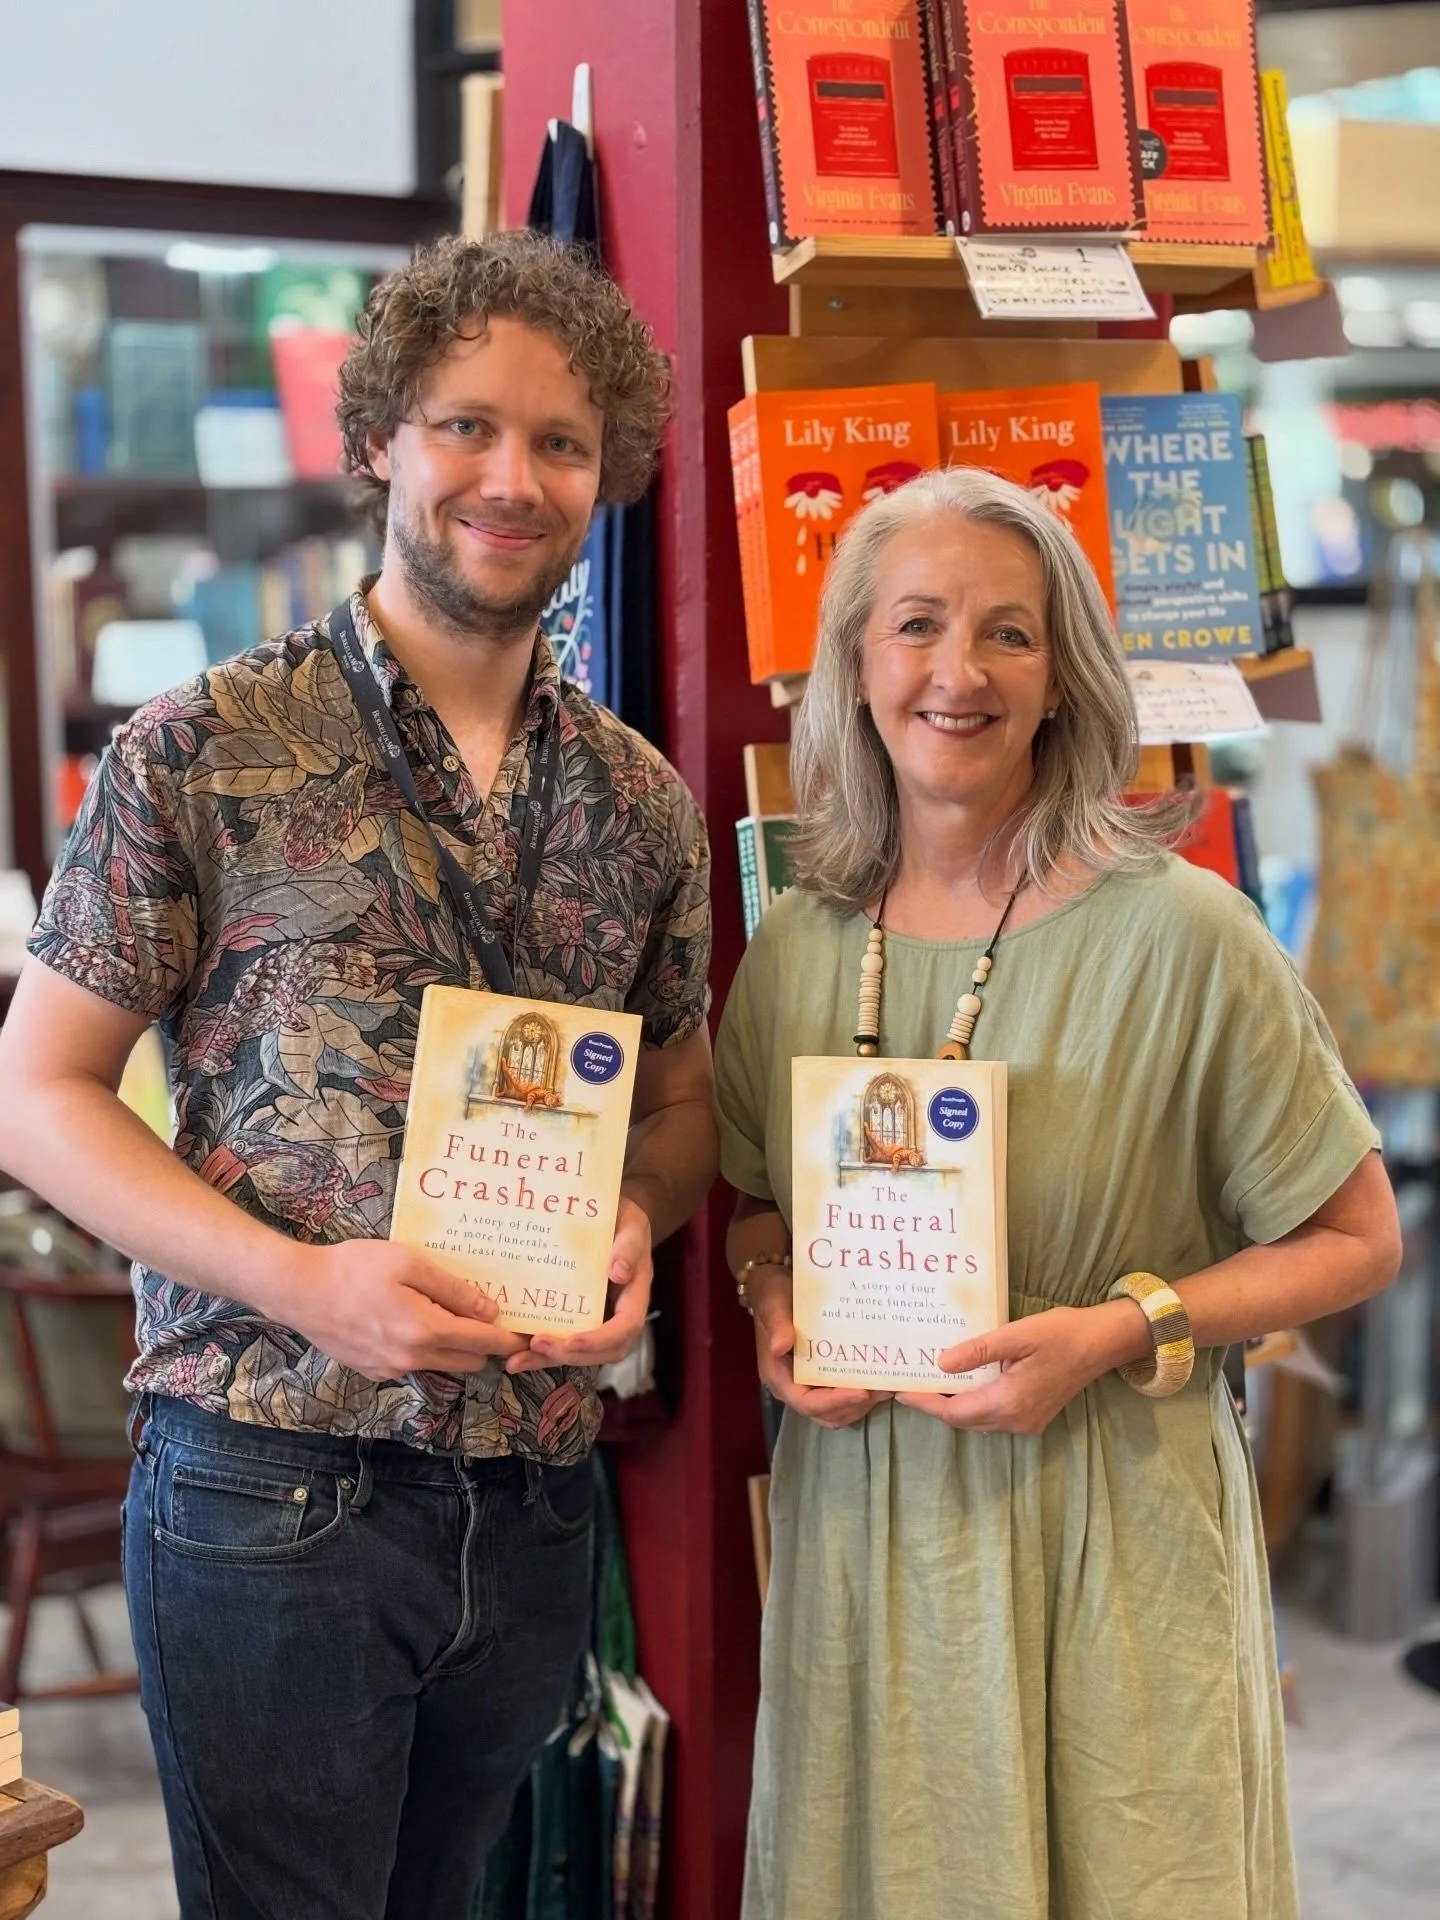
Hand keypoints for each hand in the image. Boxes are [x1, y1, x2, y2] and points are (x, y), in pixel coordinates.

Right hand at [288, 1240, 529, 1381]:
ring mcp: (391, 1370)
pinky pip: (413, 1365)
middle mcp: (412, 1358)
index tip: (526, 1332)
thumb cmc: (353, 1268)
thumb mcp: (408, 1264)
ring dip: (452, 1346)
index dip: (509, 1338)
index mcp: (425, 1330)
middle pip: (469, 1360)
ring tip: (443, 1312)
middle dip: (483, 1342)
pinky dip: (422, 1348)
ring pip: (441, 1364)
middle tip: (483, 1313)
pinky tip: (407, 1319)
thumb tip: (488, 1310)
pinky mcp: (373, 1371)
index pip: (484, 1342)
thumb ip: (452, 1288)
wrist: (298, 1290)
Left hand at [507, 1193, 654, 1373]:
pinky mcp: (574, 1317)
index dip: (601, 1339)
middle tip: (538, 1346)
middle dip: (570, 1355)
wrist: (607, 1215)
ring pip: (579, 1353)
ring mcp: (596, 1318)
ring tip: (517, 1361)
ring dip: (549, 1360)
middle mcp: (617, 1313)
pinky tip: (514, 1354)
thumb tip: (619, 1272)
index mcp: (634, 1294)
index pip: (626, 1326)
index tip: (573, 1340)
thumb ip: (629, 1245)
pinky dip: (538, 1352)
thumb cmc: (620, 1218)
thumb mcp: (630, 1222)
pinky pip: (561, 1340)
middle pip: (602, 1351)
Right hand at [746, 1265, 887, 1431]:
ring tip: (886, 1386)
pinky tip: (877, 1379)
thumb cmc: (773, 1295)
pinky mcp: (819, 1378)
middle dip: (855, 1406)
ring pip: (836, 1412)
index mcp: (779, 1376)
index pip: (807, 1403)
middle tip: (883, 1388)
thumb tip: (780, 1346)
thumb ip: (777, 1324)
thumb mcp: (773, 1304)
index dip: (836, 1402)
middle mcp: (792, 1386)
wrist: (775, 1286)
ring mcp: (807, 1384)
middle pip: (825, 1414)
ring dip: (861, 1405)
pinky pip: (840, 1398)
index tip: (863, 1391)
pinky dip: (859, 1396)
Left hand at [897, 1303, 1143, 1434]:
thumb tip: (940, 1364)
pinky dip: (973, 1404)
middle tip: (910, 1383)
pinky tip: (964, 1383)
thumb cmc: (1061, 1333)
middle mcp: (1015, 1420)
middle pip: (963, 1419)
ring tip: (930, 1382)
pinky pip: (993, 1417)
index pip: (954, 1411)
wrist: (1101, 1344)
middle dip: (935, 1404)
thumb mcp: (1016, 1335)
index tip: (900, 1391)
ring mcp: (1026, 1423)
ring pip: (978, 1421)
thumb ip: (977, 1351)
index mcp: (1008, 1402)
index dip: (925, 1403)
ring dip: (954, 1405)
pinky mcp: (1033, 1418)